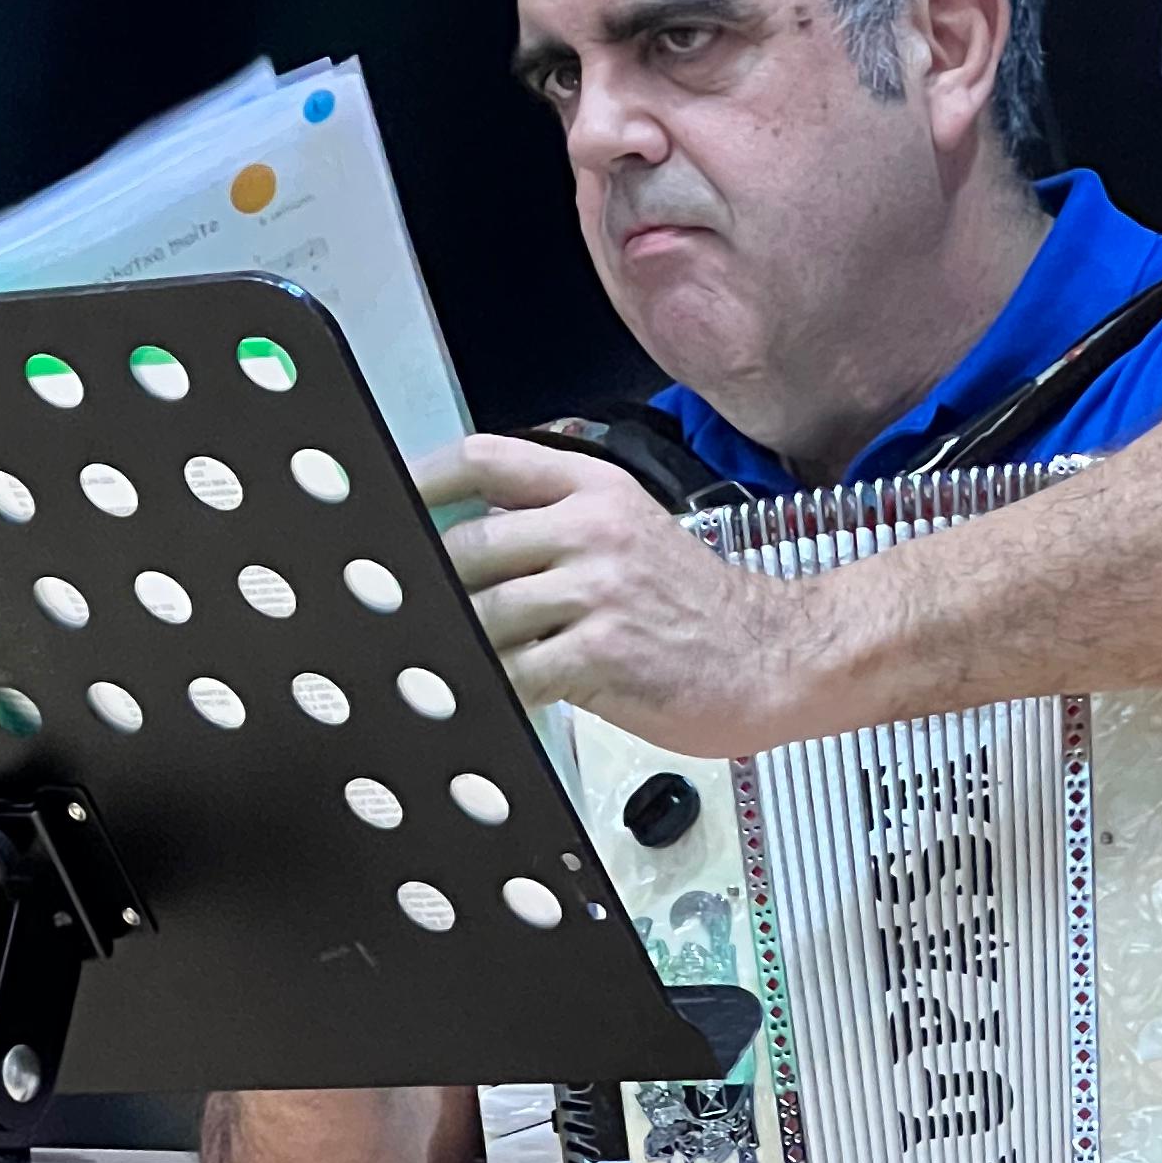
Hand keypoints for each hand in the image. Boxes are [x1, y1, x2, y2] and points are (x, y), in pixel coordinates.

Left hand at [414, 435, 841, 751]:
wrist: (777, 653)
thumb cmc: (697, 608)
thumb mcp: (631, 534)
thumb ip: (554, 530)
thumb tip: (463, 553)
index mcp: (594, 488)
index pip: (485, 460)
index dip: (422, 482)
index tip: (383, 507)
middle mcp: (592, 528)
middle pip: (466, 545)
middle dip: (430, 591)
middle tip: (405, 620)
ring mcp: (598, 588)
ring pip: (482, 613)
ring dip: (459, 649)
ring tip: (447, 670)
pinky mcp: (603, 651)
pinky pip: (517, 673)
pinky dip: (495, 692)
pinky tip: (492, 702)